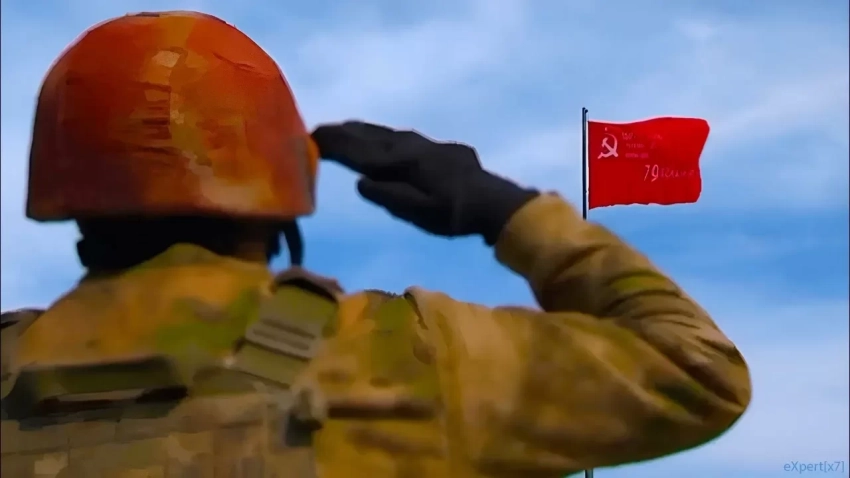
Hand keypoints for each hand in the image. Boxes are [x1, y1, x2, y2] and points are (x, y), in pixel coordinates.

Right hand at [311, 121, 537, 244]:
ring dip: (363, 130)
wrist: (494, 202)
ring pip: (386, 133)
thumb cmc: (454, 214)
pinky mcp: (437, 149)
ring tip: (344, 127)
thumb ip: (390, 196)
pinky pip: (401, 136)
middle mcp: (410, 147)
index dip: (336, 145)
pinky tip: (385, 138)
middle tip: (318, 129)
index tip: (311, 137)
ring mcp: (425, 145)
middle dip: (344, 133)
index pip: (361, 153)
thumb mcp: (419, 213)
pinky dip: (384, 135)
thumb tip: (361, 182)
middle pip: (371, 137)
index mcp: (402, 163)